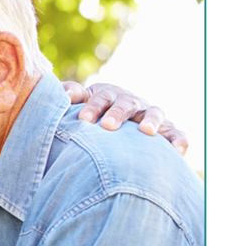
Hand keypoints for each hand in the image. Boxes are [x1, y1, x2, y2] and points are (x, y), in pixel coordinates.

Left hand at [63, 80, 188, 155]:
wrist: (114, 120)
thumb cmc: (91, 113)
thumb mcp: (81, 102)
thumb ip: (73, 96)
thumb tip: (65, 93)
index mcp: (109, 95)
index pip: (102, 98)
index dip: (94, 106)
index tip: (84, 119)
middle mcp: (132, 103)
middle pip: (127, 104)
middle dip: (118, 113)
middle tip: (108, 125)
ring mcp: (150, 115)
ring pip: (155, 113)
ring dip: (151, 121)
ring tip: (146, 131)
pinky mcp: (166, 130)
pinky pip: (177, 134)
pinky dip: (179, 141)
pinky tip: (177, 152)